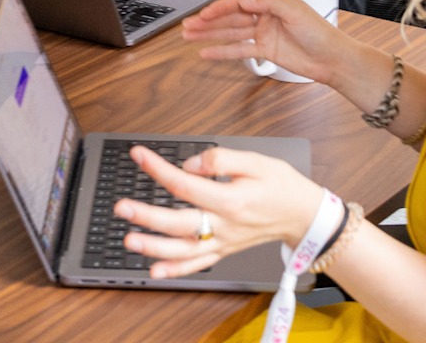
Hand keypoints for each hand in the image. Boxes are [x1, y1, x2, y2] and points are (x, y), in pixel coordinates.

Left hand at [116, 145, 323, 278]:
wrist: (303, 214)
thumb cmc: (281, 186)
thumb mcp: (257, 161)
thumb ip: (221, 159)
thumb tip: (191, 163)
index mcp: (232, 200)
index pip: (186, 185)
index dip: (159, 169)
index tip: (139, 155)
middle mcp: (225, 226)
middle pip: (180, 223)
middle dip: (147, 216)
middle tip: (122, 207)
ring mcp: (223, 242)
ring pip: (184, 251)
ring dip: (154, 248)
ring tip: (129, 240)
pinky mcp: (223, 250)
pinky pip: (197, 265)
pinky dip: (175, 270)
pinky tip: (154, 271)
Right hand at [180, 0, 353, 82]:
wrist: (332, 59)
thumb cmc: (319, 32)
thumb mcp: (294, 10)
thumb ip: (268, 3)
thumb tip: (245, 0)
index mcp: (272, 1)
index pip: (239, 2)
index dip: (220, 8)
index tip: (204, 13)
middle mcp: (265, 16)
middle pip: (230, 17)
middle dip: (208, 21)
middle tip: (188, 25)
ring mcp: (263, 33)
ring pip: (231, 33)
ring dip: (210, 34)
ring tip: (189, 36)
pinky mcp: (265, 50)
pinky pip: (239, 50)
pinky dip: (222, 51)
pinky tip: (207, 52)